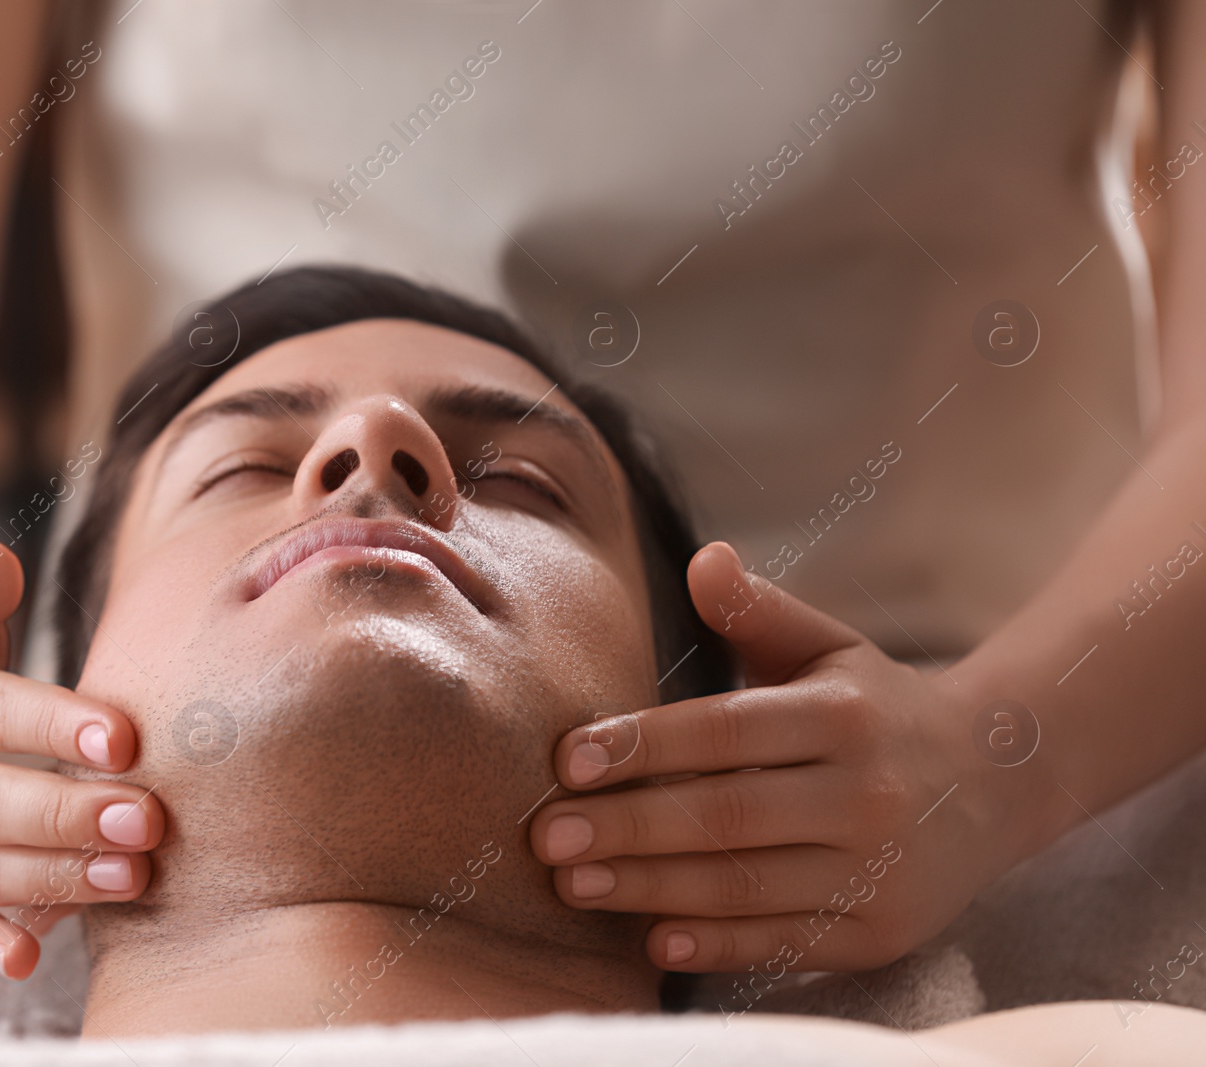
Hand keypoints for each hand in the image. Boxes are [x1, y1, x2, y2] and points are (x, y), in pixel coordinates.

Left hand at [531, 542, 1040, 974]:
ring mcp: (879, 869)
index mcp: (844, 715)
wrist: (998, 783)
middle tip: (546, 836)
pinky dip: (718, 944)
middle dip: (627, 828)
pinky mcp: (884, 932)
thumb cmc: (878, 708)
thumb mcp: (830, 647)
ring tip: (573, 885)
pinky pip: (786, 942)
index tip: (567, 759)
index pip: (726, 730)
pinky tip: (653, 939)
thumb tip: (704, 558)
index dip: (644, 745)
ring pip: (746, 885)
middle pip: (727, 815)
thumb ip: (759, 610)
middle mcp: (867, 793)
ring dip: (651, 889)